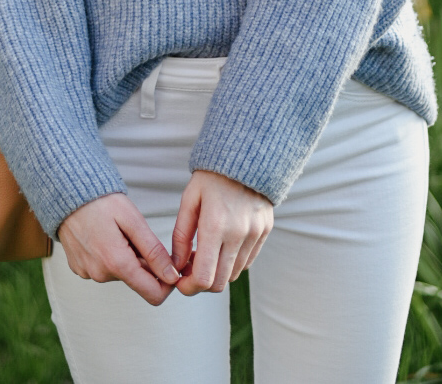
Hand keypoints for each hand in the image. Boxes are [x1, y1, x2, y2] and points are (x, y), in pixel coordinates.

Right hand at [57, 193, 180, 305]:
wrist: (66, 193)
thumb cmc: (101, 201)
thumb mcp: (133, 220)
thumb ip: (153, 251)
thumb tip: (172, 276)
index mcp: (117, 264)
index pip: (153, 294)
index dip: (168, 283)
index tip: (172, 264)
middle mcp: (101, 275)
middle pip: (137, 281)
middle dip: (145, 263)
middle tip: (138, 235)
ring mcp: (88, 273)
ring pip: (121, 274)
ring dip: (128, 257)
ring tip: (118, 232)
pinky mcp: (80, 269)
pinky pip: (105, 269)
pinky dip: (112, 256)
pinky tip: (106, 236)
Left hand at [171, 170, 273, 295]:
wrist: (246, 155)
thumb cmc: (212, 176)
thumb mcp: (189, 199)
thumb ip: (181, 235)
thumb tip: (177, 265)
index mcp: (215, 225)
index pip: (204, 277)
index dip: (189, 287)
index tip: (180, 281)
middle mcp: (238, 234)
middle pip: (220, 283)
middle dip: (201, 284)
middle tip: (189, 270)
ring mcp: (255, 234)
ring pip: (234, 274)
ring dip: (217, 273)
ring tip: (205, 255)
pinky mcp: (265, 232)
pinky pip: (247, 262)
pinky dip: (232, 263)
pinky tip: (221, 248)